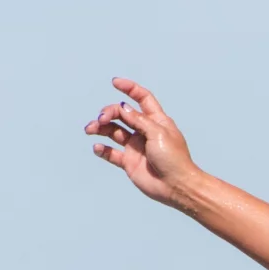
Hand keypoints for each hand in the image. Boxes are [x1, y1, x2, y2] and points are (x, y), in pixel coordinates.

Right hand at [84, 80, 197, 202]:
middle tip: (102, 119)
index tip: (115, 82)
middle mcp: (144, 131)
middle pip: (122, 114)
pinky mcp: (129, 162)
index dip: (130, 88)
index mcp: (156, 121)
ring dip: (100, 128)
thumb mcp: (158, 133)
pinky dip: (102, 150)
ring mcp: (136, 147)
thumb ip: (138, 120)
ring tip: (91, 129)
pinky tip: (98, 148)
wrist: (177, 187)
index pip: (142, 98)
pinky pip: (111, 153)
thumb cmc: (174, 159)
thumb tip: (123, 107)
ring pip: (113, 131)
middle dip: (110, 112)